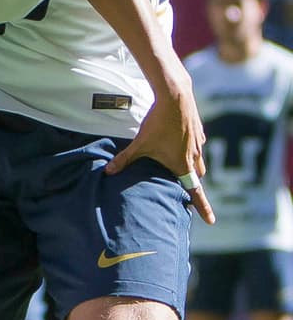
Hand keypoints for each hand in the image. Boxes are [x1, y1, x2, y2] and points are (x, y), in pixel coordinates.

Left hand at [104, 74, 213, 222]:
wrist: (175, 98)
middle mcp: (194, 156)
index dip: (204, 208)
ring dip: (193, 166)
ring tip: (181, 166)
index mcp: (182, 165)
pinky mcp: (198, 131)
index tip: (211, 221)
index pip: (196, 192)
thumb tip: (108, 172)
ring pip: (199, 161)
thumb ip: (125, 159)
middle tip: (186, 190)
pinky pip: (198, 145)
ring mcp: (198, 143)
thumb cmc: (158, 123)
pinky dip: (192, 149)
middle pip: (197, 176)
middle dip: (193, 184)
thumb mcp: (139, 143)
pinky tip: (182, 144)